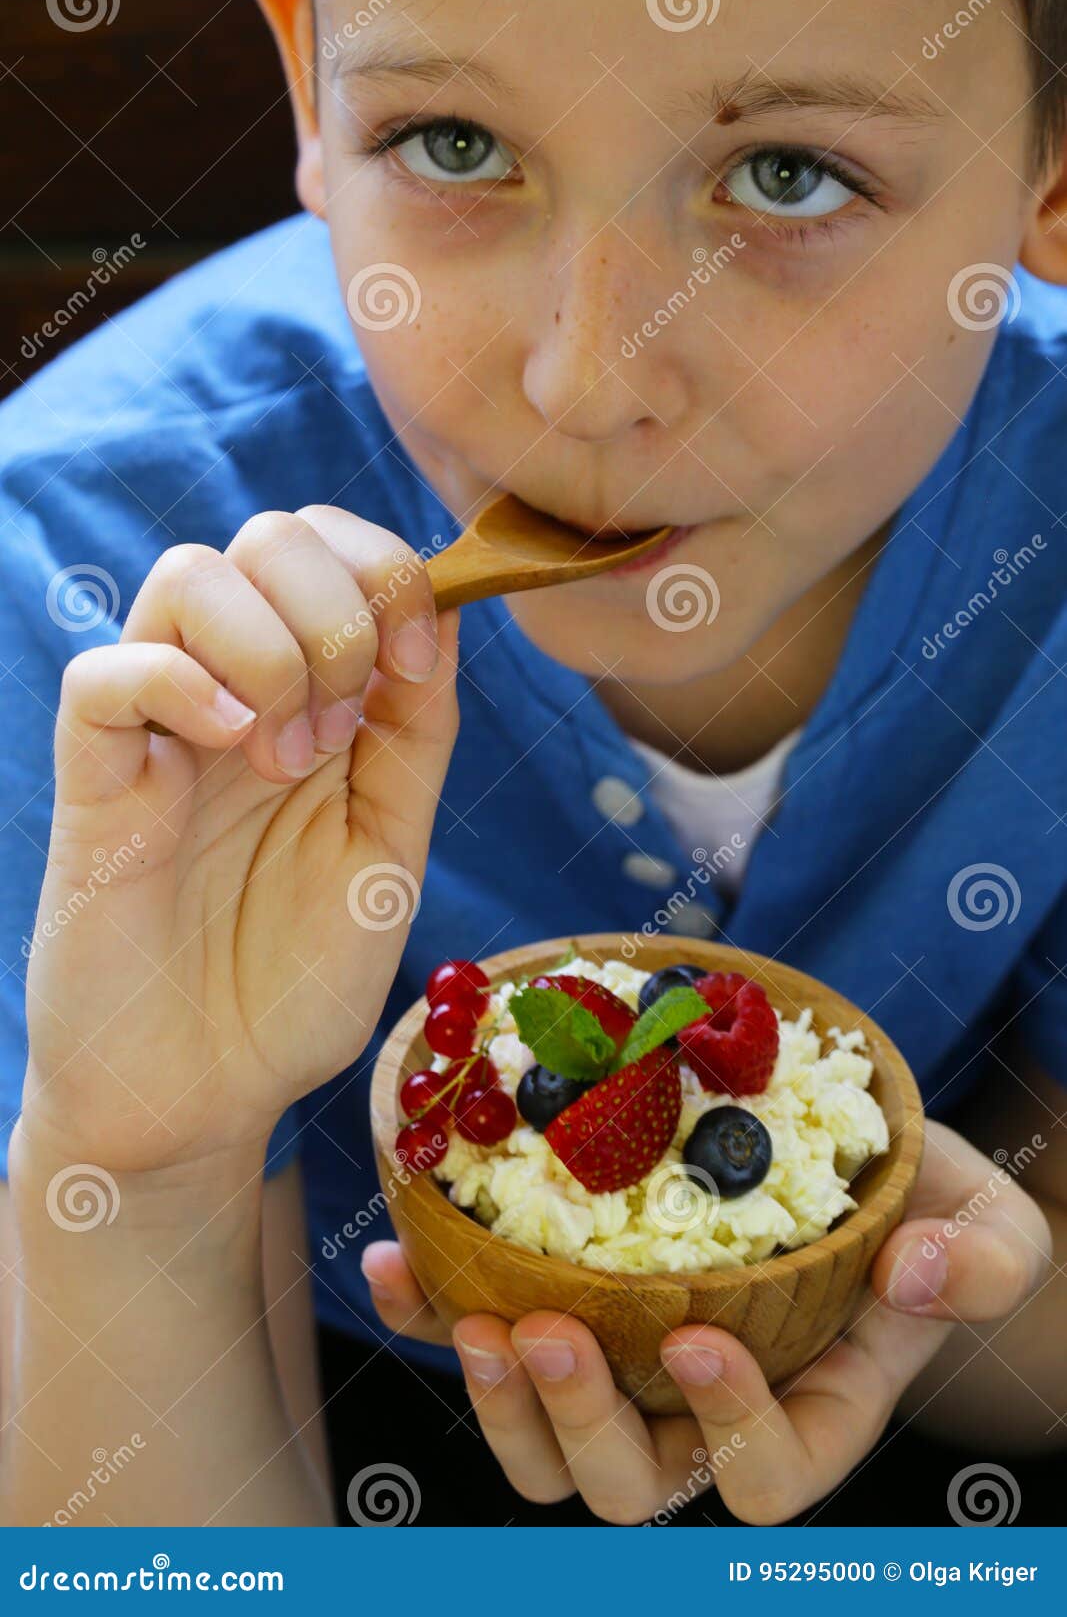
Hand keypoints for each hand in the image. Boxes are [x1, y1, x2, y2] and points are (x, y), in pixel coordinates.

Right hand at [24, 508, 457, 1172]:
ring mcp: (160, 732)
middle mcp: (235, 693)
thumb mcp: (390, 849)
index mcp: (311, 697)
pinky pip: (106, 674)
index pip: (335, 550)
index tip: (416, 661)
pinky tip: (231, 747)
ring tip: (286, 759)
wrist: (204, 1095)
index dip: (389, 571)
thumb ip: (416, 735)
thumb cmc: (295, 981)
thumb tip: (444, 609)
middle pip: (267, 536)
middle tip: (346, 725)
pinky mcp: (94, 783)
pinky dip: (179, 681)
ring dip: (268, 646)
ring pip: (187, 575)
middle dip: (335, 606)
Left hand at [362, 1120, 1051, 1522]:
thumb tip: (918, 1277)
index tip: (700, 1338)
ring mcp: (621, 1363)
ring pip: (541, 1445)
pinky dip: (424, 1311)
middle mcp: (700, 1408)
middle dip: (580, 1424)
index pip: (766, 1479)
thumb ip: (983, 1258)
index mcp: (804, 1407)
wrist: (825, 1135)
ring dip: (496, 1398)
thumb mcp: (982, 1214)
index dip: (731, 1435)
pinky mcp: (552, 1300)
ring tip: (478, 1319)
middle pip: (626, 1483)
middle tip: (548, 1332)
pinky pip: (473, 1333)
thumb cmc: (913, 1193)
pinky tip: (392, 1257)